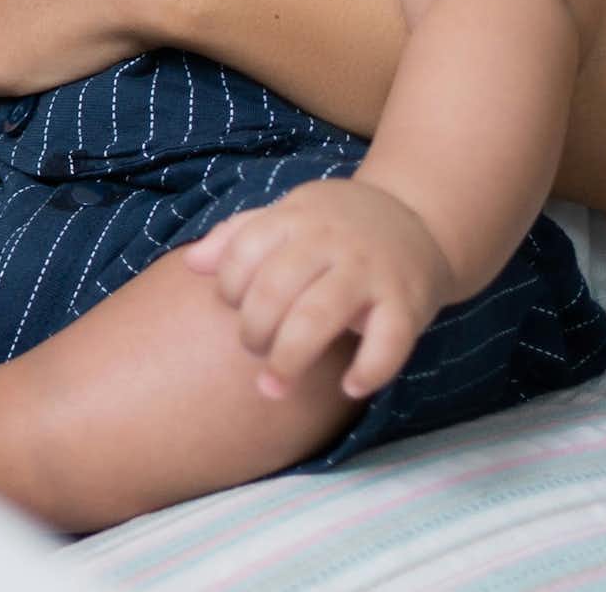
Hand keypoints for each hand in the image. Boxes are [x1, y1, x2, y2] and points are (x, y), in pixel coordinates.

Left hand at [185, 179, 454, 401]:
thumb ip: (237, 237)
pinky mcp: (407, 303)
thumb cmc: (333, 227)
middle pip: (276, 287)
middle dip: (253, 328)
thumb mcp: (285, 217)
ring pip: (320, 315)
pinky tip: (348, 388)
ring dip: (291, 357)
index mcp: (294, 218)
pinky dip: (369, 370)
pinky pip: (389, 342)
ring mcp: (369, 272)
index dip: (228, 286)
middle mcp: (330, 242)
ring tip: (273, 387)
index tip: (230, 308)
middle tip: (251, 350)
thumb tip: (191, 263)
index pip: (244, 251)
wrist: (414, 219)